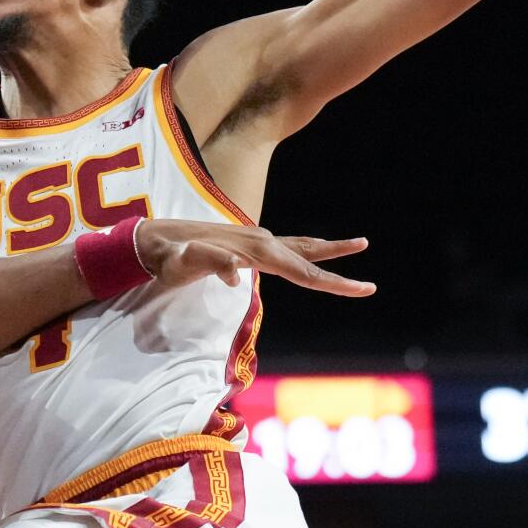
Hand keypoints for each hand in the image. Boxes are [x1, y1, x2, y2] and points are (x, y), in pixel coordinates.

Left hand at [140, 219, 374, 296]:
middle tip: (371, 285)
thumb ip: (207, 261)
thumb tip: (234, 271)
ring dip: (330, 250)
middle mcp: (261, 241)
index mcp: (255, 251)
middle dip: (340, 271)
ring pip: (302, 247)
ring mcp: (257, 240)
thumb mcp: (182, 263)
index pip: (302, 271)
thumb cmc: (168, 257)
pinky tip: (314, 252)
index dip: (334, 283)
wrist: (156, 239)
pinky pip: (287, 248)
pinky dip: (308, 250)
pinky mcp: (250, 244)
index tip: (364, 288)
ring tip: (360, 244)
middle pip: (309, 259)